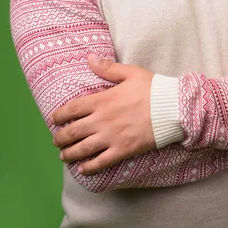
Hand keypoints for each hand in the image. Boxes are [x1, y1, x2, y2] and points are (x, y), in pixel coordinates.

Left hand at [51, 54, 156, 174]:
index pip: (72, 109)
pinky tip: (83, 169)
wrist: (173, 108)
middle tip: (57, 141)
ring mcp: (111, 137)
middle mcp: (102, 120)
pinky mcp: (122, 150)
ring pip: (82, 149)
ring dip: (69, 154)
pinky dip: (88, 167)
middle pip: (72, 132)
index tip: (54, 119)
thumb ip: (108, 68)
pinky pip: (100, 162)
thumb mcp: (130, 73)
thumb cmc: (153, 88)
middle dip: (60, 138)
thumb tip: (89, 58)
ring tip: (64, 156)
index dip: (59, 116)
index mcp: (102, 100)